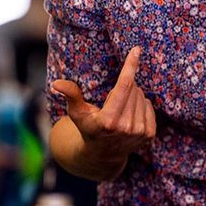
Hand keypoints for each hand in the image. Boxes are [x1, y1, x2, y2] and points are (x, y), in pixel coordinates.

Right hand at [52, 47, 156, 165]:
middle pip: (133, 89)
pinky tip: (130, 114)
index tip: (136, 50)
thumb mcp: (76, 112)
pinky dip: (140, 105)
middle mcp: (126, 127)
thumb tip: (56, 84)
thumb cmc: (87, 128)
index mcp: (108, 121)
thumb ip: (71, 95)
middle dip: (125, 86)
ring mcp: (139, 133)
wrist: (102, 155)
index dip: (130, 66)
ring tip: (119, 107)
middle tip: (112, 98)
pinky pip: (149, 106)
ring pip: (142, 96)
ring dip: (132, 96)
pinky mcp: (149, 135)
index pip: (124, 86)